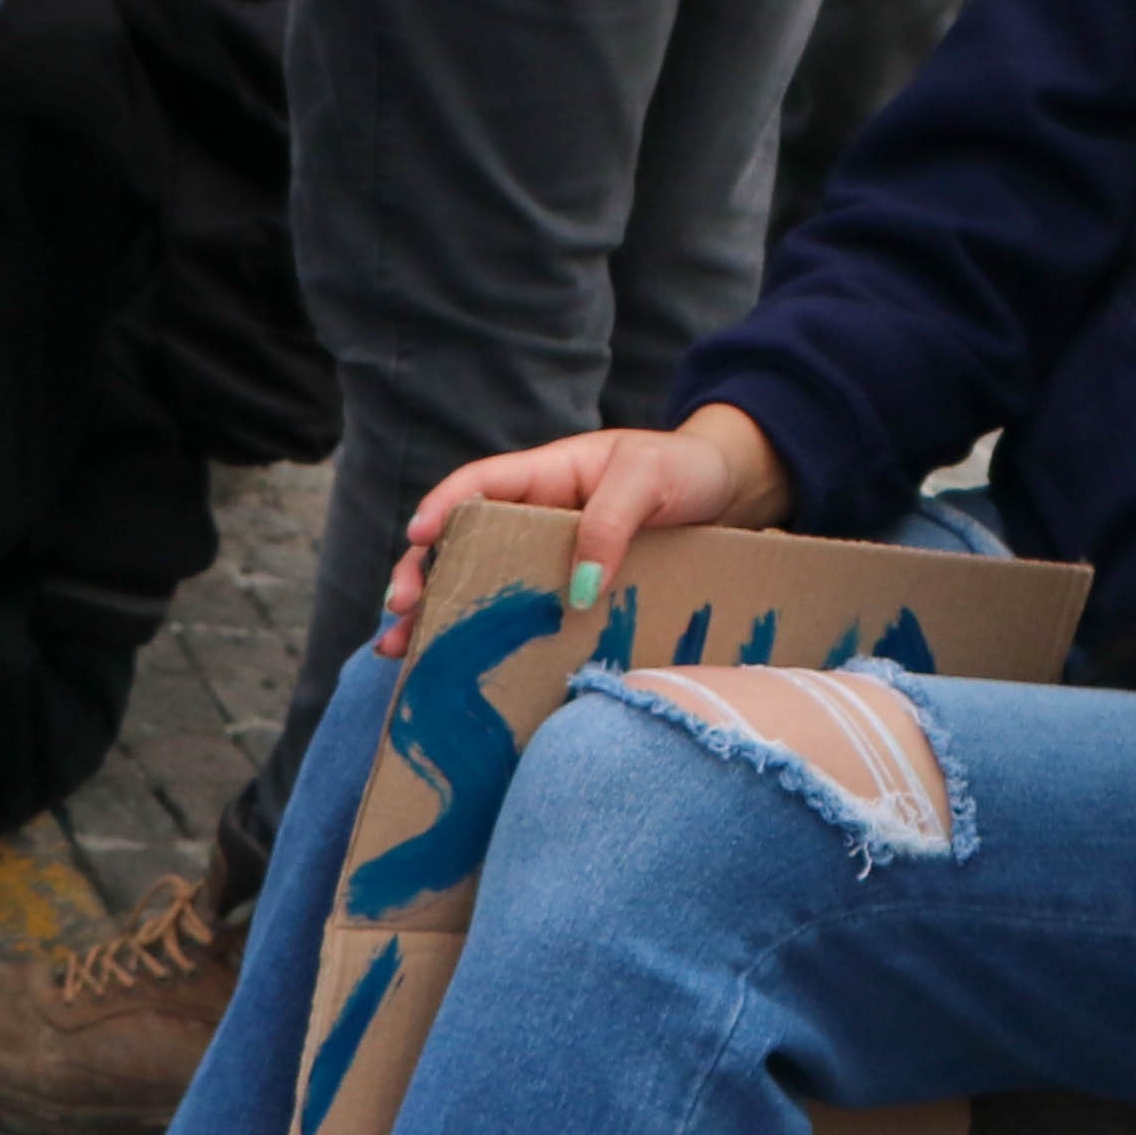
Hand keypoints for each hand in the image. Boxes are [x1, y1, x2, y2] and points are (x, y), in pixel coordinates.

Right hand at [380, 407, 790, 649]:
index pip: (479, 484)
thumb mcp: (650, 482)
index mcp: (549, 473)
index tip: (417, 537)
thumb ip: (611, 524)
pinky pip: (525, 608)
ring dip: (439, 610)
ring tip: (399, 649)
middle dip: (422, 573)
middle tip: (399, 612)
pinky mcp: (575, 588)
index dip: (442, 507)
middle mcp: (540, 514)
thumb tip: (578, 589)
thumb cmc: (689, 470)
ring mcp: (554, 553)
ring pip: (483, 579)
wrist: (736, 492)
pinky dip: (489, 633)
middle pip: (464, 540)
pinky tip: (460, 664)